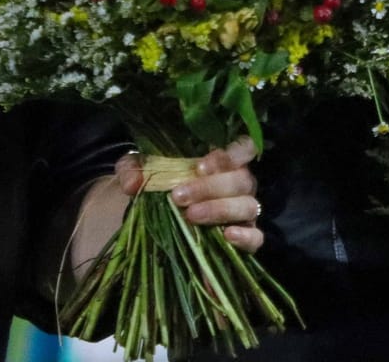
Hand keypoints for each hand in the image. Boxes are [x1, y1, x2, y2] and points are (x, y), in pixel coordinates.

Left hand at [121, 135, 262, 252]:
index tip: (200, 166)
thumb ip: (132, 169)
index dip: (231, 153)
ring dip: (220, 209)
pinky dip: (245, 236)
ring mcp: (244, 212)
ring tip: (191, 215)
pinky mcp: (245, 240)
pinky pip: (256, 237)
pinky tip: (227, 236)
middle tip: (179, 197)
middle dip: (211, 187)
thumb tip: (133, 182)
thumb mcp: (136, 174)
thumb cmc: (153, 192)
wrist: (149, 229)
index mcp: (220, 162)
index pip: (244, 147)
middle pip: (242, 179)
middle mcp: (238, 185)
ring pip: (248, 205)